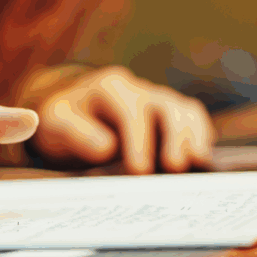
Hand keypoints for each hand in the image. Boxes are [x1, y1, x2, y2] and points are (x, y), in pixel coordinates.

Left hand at [34, 66, 213, 173]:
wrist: (68, 109)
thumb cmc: (61, 118)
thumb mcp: (55, 121)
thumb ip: (76, 132)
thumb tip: (108, 148)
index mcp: (109, 86)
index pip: (130, 110)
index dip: (138, 140)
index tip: (140, 170)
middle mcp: (137, 89)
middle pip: (166, 105)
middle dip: (174, 135)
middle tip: (175, 167)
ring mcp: (155, 99)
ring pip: (184, 109)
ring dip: (192, 136)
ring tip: (196, 163)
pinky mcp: (169, 114)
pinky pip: (191, 117)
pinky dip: (200, 135)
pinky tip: (201, 160)